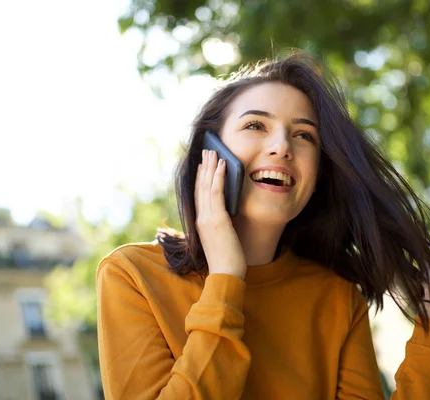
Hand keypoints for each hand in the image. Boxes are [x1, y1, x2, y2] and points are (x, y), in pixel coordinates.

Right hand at [195, 149, 246, 279]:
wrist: (226, 275)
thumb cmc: (228, 259)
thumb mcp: (223, 236)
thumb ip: (223, 222)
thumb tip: (230, 207)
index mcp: (201, 222)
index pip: (199, 194)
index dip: (201, 177)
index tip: (203, 164)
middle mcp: (201, 218)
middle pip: (200, 186)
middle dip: (204, 166)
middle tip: (207, 150)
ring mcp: (208, 218)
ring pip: (207, 186)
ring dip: (211, 167)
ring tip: (214, 152)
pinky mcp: (217, 220)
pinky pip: (216, 193)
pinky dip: (218, 177)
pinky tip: (222, 165)